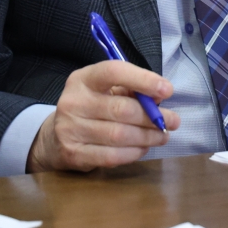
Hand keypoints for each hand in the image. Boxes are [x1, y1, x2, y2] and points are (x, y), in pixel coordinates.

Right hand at [27, 60, 179, 172]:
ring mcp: (70, 129)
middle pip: (122, 109)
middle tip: (173, 121)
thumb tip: (160, 95)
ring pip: (119, 135)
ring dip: (147, 137)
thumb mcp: (106, 91)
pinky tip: (143, 148)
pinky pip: (112, 155)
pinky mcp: (73, 154)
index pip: (113, 72)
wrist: (53, 138)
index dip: (143, 79)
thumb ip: (132, 90)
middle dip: (153, 117)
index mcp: (83, 79)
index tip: (167, 89)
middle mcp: (73, 102)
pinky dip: (134, 153)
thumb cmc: (91, 108)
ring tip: (162, 136)